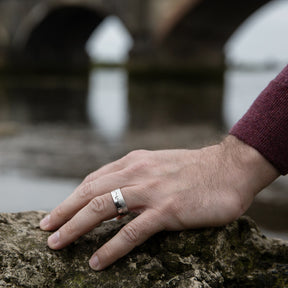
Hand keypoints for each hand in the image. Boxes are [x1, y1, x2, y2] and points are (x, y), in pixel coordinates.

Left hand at [40, 135, 278, 269]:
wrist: (227, 168)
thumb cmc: (194, 169)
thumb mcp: (159, 164)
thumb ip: (137, 174)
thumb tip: (118, 192)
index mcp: (134, 161)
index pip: (94, 179)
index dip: (73, 196)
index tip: (59, 211)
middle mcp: (137, 172)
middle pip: (90, 192)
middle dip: (64, 211)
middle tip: (45, 229)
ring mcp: (151, 191)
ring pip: (102, 208)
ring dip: (76, 227)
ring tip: (57, 244)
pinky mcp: (167, 210)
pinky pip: (131, 232)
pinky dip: (111, 248)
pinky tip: (97, 262)